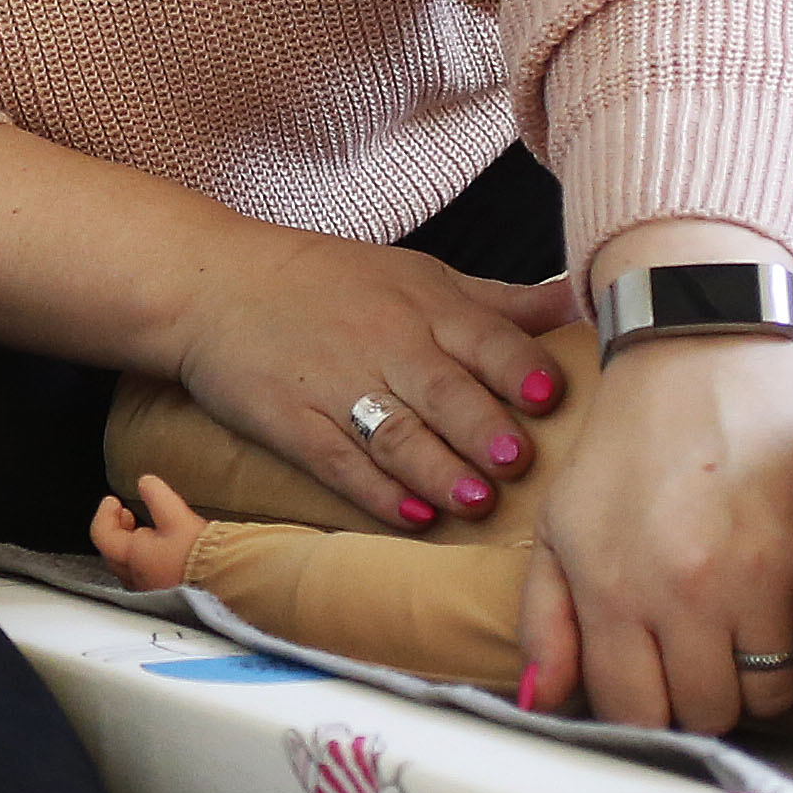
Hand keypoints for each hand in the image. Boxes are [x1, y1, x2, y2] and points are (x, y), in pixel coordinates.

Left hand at [91, 476, 206, 592]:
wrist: (226, 585)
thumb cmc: (199, 554)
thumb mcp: (176, 516)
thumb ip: (157, 496)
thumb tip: (145, 483)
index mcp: (133, 557)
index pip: (101, 534)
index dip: (104, 513)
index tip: (113, 501)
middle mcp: (137, 578)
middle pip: (113, 552)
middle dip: (118, 529)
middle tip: (127, 514)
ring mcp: (151, 590)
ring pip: (130, 567)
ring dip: (132, 547)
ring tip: (147, 531)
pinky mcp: (168, 598)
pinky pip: (148, 577)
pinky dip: (148, 561)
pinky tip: (166, 554)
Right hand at [166, 226, 579, 533]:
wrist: (214, 285)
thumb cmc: (326, 281)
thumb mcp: (417, 275)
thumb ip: (498, 303)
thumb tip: (577, 307)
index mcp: (424, 305)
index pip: (481, 337)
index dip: (516, 366)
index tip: (548, 395)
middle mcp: (385, 344)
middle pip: (443, 389)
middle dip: (481, 426)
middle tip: (516, 461)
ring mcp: (336, 386)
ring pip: (396, 432)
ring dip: (437, 469)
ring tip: (474, 500)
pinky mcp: (293, 424)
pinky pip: (340, 462)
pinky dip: (376, 492)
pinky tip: (411, 517)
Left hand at [514, 331, 792, 737]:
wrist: (704, 359)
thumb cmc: (624, 449)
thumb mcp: (562, 526)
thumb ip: (546, 622)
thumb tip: (543, 705)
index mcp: (615, 587)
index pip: (634, 711)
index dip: (642, 714)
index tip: (651, 689)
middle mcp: (688, 590)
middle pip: (707, 713)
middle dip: (699, 699)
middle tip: (696, 661)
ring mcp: (761, 575)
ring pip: (771, 693)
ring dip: (756, 679)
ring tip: (739, 637)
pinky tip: (780, 612)